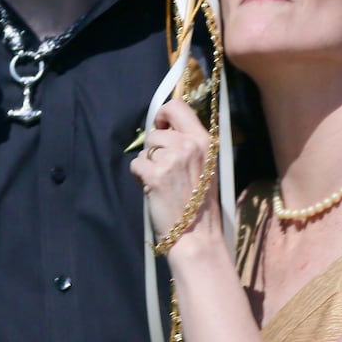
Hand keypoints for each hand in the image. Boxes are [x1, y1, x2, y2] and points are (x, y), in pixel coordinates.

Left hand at [129, 98, 218, 250]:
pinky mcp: (155, 175)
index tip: (161, 126)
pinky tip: (153, 189)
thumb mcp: (206, 166)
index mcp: (204, 141)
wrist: (197, 234)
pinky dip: (140, 176)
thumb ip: (189, 145)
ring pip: (145, 150)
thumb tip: (165, 130)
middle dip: (154, 147)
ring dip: (148, 164)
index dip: (164, 114)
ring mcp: (171, 159)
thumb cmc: (201, 204)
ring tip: (161, 181)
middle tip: (162, 166)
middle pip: (156, 131)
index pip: (178, 106)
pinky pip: (136, 164)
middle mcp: (189, 145)